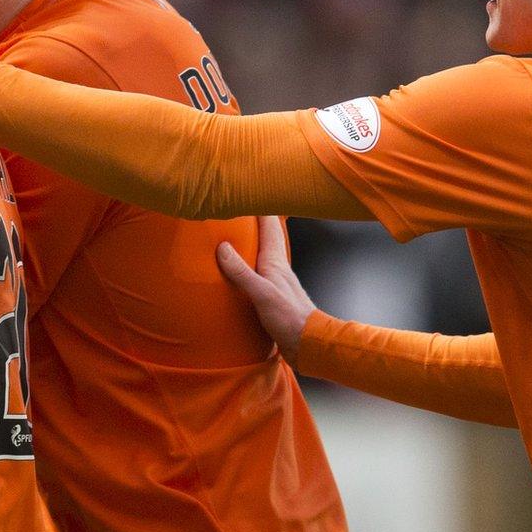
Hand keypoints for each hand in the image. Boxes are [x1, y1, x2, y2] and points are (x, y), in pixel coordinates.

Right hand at [215, 215, 316, 361]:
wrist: (309, 345)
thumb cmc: (289, 318)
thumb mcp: (262, 294)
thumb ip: (242, 272)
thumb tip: (222, 247)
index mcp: (276, 262)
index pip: (269, 225)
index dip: (261, 206)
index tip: (251, 186)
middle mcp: (277, 268)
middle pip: (267, 236)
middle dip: (257, 219)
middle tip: (243, 203)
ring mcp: (276, 283)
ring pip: (262, 254)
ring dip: (252, 241)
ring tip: (238, 231)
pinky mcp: (272, 298)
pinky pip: (257, 273)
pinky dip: (248, 265)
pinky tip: (240, 271)